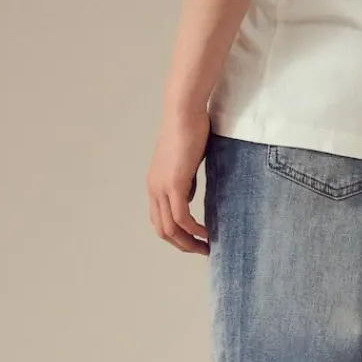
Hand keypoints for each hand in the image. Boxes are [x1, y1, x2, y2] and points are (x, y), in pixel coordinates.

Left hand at [146, 104, 210, 254]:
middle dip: (183, 245)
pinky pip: (182, 217)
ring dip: (189, 242)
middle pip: (163, 230)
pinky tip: (207, 233)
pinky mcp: (174, 184)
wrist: (184, 111)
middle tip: (202, 250)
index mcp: (155, 184)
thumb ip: (186, 181)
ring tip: (207, 247)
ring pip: (170, 228)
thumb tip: (190, 197)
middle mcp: (154, 189)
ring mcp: (162, 187)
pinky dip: (194, 230)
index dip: (177, 236)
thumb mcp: (186, 163)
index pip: (160, 220)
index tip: (195, 241)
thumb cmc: (189, 130)